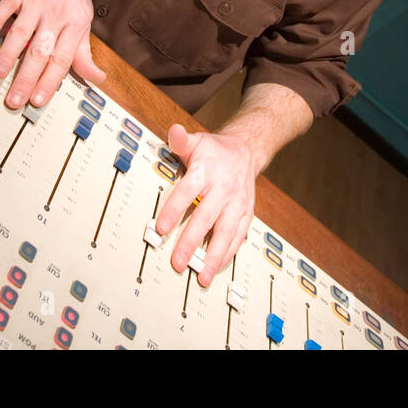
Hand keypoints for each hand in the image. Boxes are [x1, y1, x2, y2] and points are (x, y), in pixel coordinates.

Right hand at [0, 0, 106, 109]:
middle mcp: (56, 12)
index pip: (62, 58)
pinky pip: (5, 6)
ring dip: (8, 53)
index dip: (50, 81)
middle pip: (40, 50)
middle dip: (26, 76)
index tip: (38, 100)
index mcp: (75, 23)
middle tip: (14, 98)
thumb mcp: (83, 21)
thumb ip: (84, 53)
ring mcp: (36, 0)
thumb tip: (97, 79)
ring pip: (21, 30)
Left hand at [155, 123, 256, 287]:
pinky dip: (227, 254)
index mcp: (206, 170)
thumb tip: (173, 132)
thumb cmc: (214, 151)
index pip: (187, 191)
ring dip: (213, 256)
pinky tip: (215, 267)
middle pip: (206, 217)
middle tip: (177, 261)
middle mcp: (223, 189)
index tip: (161, 228)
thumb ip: (181, 140)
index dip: (174, 210)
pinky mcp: (246, 213)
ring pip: (225, 232)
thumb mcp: (196, 141)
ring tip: (201, 275)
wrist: (246, 151)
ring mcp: (237, 203)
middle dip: (191, 241)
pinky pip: (238, 237)